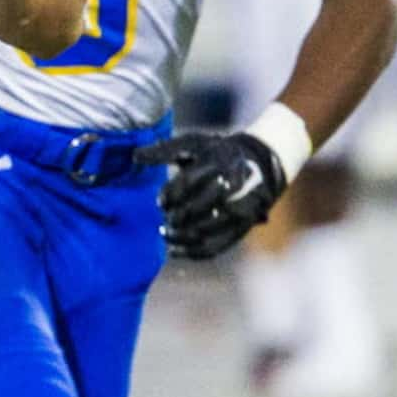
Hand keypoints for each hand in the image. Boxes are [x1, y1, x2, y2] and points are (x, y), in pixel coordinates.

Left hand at [135, 130, 285, 259]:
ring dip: (180, 236)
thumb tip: (134, 156)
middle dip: (175, 216)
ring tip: (164, 233)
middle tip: (164, 218)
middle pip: (196, 208)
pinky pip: (215, 247)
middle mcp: (232, 185)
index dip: (170, 194)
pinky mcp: (242, 227)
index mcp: (218, 161)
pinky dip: (191, 252)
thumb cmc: (216, 152)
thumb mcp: (193, 144)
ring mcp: (240, 208)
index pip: (189, 182)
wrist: (262, 162)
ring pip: (205, 230)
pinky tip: (173, 251)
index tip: (160, 201)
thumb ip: (164, 150)